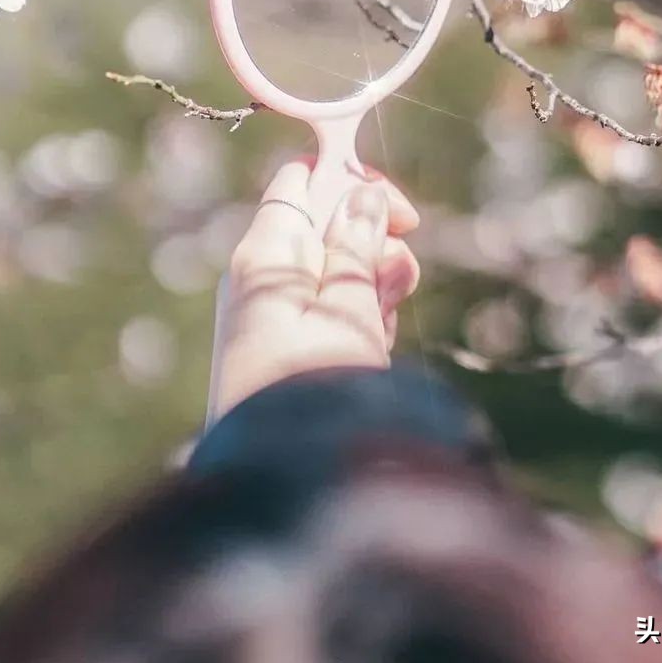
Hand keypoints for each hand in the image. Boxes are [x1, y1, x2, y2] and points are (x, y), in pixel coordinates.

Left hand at [210, 158, 420, 418]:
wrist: (284, 481)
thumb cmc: (317, 387)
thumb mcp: (350, 307)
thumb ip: (358, 246)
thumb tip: (361, 194)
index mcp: (266, 252)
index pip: (304, 180)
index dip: (353, 184)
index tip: (400, 214)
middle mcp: (261, 276)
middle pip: (327, 227)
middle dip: (374, 248)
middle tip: (395, 285)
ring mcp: (271, 313)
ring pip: (335, 273)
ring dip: (372, 289)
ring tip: (380, 330)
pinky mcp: (283, 349)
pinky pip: (328, 312)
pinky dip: (358, 321)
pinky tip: (371, 350)